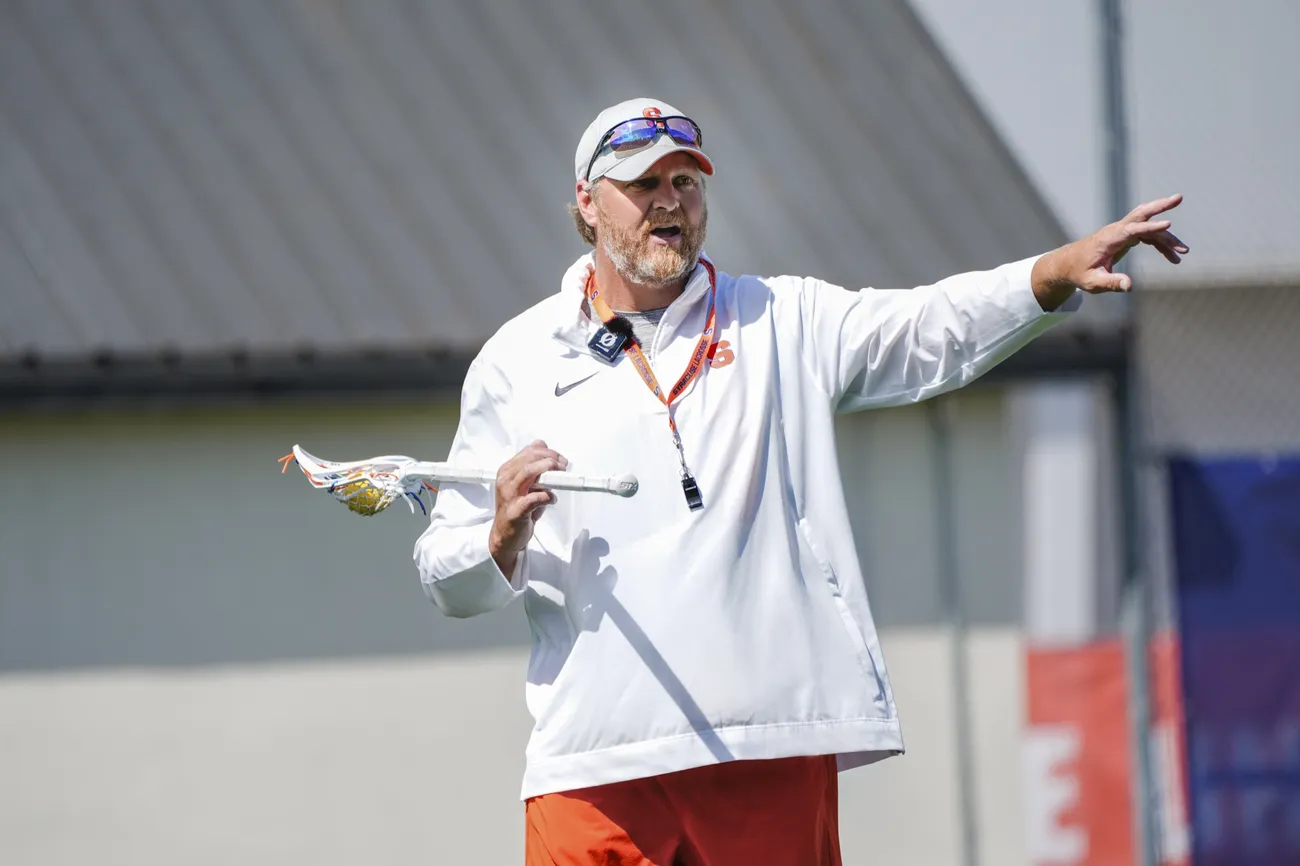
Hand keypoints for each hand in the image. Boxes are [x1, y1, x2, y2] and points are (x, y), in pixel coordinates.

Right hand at [489, 440, 566, 576]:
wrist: (505, 536)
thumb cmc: (516, 508)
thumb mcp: (524, 483)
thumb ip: (532, 466)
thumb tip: (542, 445)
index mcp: (507, 471)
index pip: (528, 452)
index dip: (548, 452)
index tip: (560, 458)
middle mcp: (506, 480)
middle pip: (530, 459)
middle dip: (551, 459)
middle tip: (564, 466)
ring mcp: (509, 495)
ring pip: (529, 473)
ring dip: (549, 471)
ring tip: (561, 476)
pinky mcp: (515, 511)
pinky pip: (534, 498)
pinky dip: (547, 496)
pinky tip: (552, 498)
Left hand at [1032, 193, 1188, 309]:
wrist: (1068, 264)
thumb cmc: (1079, 272)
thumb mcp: (1092, 282)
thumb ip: (1111, 283)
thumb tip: (1129, 286)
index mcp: (1108, 239)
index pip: (1132, 229)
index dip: (1150, 227)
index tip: (1168, 224)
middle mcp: (1116, 231)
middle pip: (1141, 214)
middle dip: (1161, 205)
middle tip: (1180, 197)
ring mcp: (1122, 232)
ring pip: (1149, 228)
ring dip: (1167, 238)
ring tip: (1184, 252)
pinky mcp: (1126, 237)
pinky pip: (1148, 237)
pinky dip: (1161, 244)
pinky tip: (1173, 257)